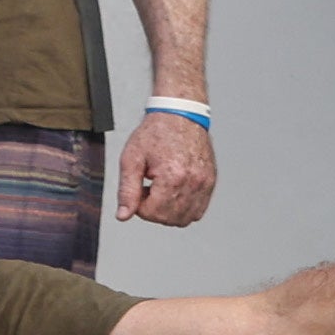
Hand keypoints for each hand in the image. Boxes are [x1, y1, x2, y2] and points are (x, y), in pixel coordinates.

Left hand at [121, 110, 216, 226]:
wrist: (180, 115)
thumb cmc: (156, 133)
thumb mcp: (131, 159)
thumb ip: (127, 190)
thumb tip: (124, 215)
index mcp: (172, 176)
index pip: (153, 213)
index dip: (140, 206)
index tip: (140, 189)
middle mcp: (193, 181)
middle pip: (169, 219)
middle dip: (154, 209)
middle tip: (150, 189)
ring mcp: (204, 183)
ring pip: (185, 219)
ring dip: (170, 211)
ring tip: (163, 191)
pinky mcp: (211, 182)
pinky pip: (199, 211)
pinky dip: (185, 209)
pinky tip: (175, 193)